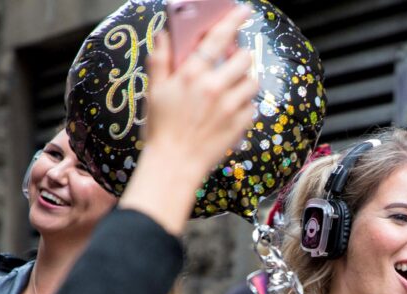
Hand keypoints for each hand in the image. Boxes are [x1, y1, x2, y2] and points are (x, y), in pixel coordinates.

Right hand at [120, 4, 257, 234]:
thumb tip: (163, 33)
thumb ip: (160, 59)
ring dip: (244, 79)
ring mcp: (230, 107)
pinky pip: (252, 105)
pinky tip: (230, 109)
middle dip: (240, 55)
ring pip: (252, 81)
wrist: (174, 165)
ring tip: (230, 86)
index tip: (244, 11)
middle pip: (243, 58)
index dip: (233, 21)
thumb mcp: (154, 90)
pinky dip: (244, 103)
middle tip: (231, 59)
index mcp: (191, 75)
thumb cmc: (161, 128)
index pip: (217, 38)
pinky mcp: (240, 124)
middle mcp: (214, 87)